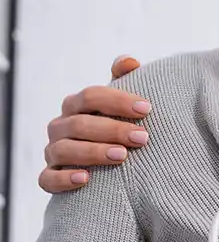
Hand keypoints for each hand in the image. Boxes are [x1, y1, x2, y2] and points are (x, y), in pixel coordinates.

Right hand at [39, 55, 149, 192]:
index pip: (91, 96)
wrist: (109, 163)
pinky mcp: (49, 177)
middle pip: (79, 124)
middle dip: (113, 129)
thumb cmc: (117, 124)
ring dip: (93, 152)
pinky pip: (47, 179)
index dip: (118, 100)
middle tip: (143, 137)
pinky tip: (85, 179)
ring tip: (122, 156)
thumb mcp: (122, 102)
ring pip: (64, 150)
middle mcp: (60, 126)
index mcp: (77, 104)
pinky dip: (63, 179)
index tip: (147, 109)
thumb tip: (129, 62)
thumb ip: (124, 79)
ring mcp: (53, 152)